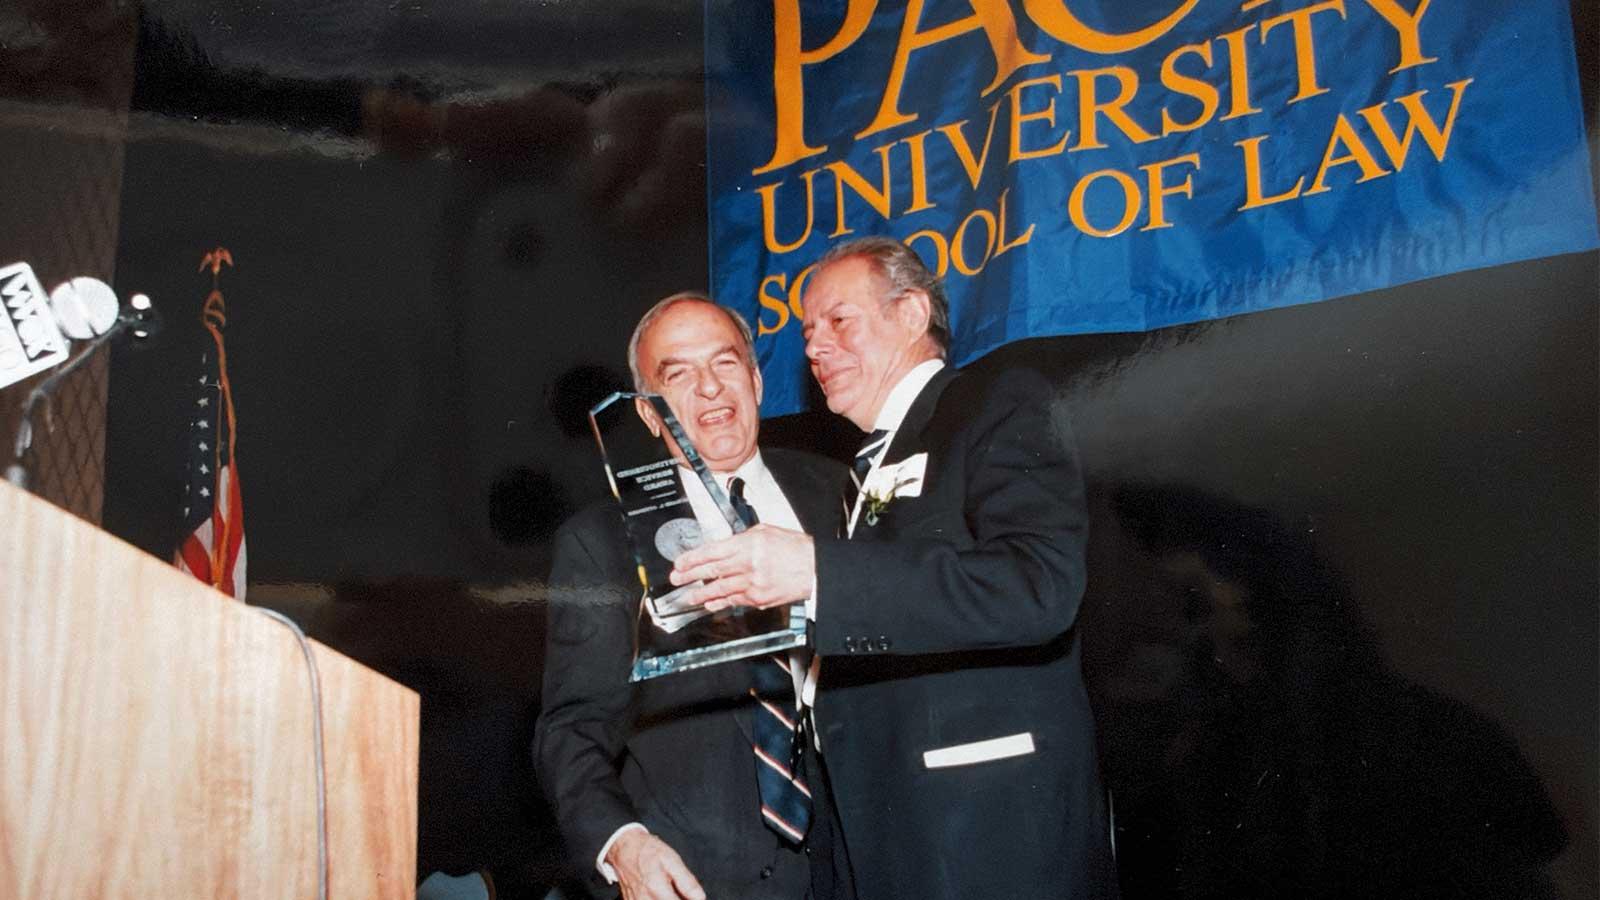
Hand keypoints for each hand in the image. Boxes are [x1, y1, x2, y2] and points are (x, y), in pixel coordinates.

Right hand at [606, 829, 705, 899]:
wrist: (624, 849)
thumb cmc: (648, 851)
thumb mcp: (672, 859)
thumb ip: (687, 881)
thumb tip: (700, 898)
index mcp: (657, 889)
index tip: (694, 898)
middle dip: (677, 899)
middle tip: (681, 892)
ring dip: (668, 899)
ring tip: (672, 891)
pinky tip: (661, 894)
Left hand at [670, 524, 814, 611]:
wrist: (816, 568)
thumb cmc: (796, 548)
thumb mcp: (767, 532)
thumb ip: (744, 538)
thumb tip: (725, 545)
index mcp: (749, 543)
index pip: (713, 551)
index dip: (693, 558)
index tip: (681, 562)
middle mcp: (749, 564)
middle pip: (712, 570)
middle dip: (691, 575)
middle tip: (677, 579)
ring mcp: (753, 583)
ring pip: (720, 589)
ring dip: (702, 593)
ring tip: (690, 595)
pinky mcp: (760, 598)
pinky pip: (735, 601)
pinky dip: (721, 602)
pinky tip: (711, 603)